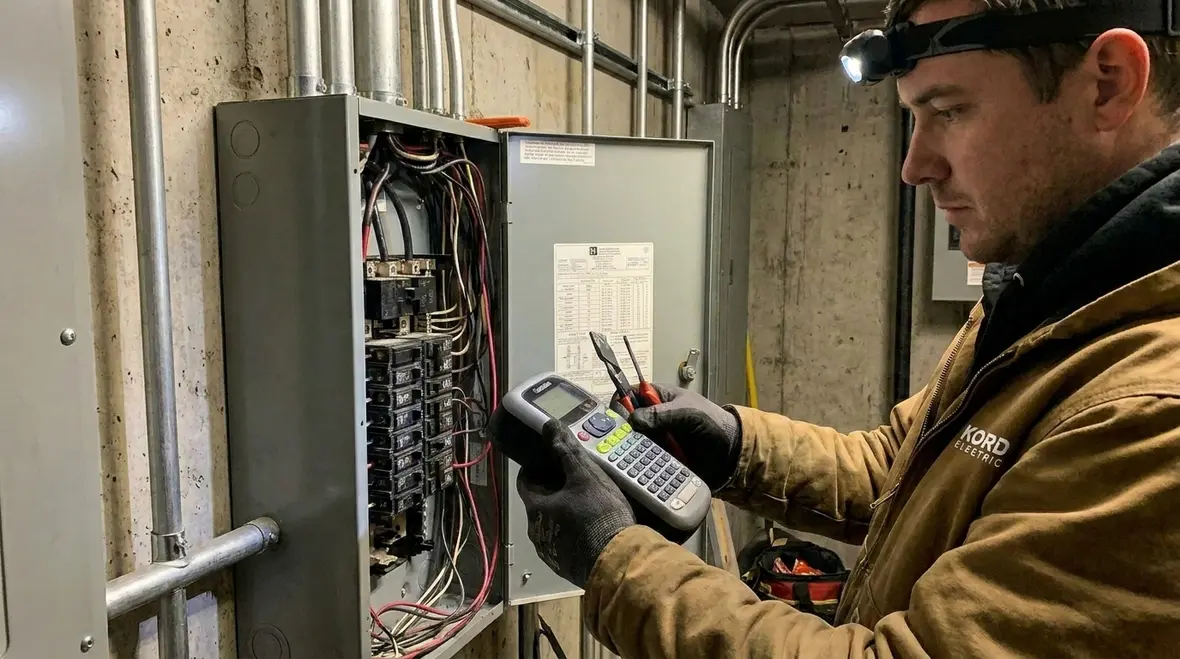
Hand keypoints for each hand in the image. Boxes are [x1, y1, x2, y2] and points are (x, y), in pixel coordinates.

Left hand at [487, 409, 635, 586]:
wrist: (618, 561)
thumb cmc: (599, 514)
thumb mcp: (585, 475)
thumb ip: (566, 450)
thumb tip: (549, 425)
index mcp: (536, 508)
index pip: (525, 482)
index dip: (536, 468)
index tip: (550, 460)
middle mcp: (536, 532)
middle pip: (538, 504)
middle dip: (552, 489)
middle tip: (574, 478)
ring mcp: (550, 553)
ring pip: (551, 524)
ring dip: (562, 512)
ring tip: (585, 502)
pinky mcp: (565, 567)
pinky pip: (563, 543)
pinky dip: (571, 532)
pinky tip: (591, 526)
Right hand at [625, 385, 741, 489]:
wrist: (730, 452)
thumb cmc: (713, 423)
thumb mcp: (687, 412)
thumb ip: (660, 414)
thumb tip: (633, 420)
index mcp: (658, 397)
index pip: (629, 394)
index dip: (620, 404)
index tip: (617, 419)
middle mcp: (652, 417)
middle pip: (626, 421)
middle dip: (622, 431)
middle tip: (621, 442)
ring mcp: (655, 438)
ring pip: (631, 442)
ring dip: (631, 449)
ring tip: (632, 457)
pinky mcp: (658, 457)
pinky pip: (642, 458)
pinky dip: (641, 462)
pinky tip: (640, 466)